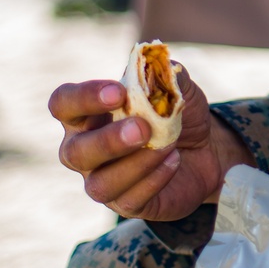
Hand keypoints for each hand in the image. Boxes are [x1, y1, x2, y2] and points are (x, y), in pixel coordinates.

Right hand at [49, 66, 253, 220]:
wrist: (206, 146)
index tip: (118, 92)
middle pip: (74, 152)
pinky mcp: (126, 204)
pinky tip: (173, 161)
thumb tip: (161, 63)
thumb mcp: (176, 86)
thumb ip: (165, 72)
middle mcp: (84, 149)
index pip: (63, 103)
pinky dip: (154, 178)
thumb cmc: (175, 111)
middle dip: (108, 141)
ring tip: (167, 145)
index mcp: (86, 114)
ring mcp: (101, 180)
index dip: (84, 98)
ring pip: (100, 184)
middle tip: (142, 128)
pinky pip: (130, 200)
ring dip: (136, 163)